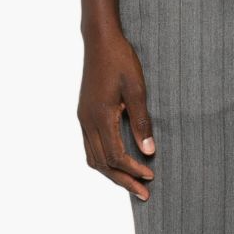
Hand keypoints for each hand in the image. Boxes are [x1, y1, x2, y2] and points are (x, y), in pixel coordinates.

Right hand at [78, 30, 154, 200]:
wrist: (100, 39)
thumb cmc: (120, 59)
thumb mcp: (137, 89)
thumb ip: (142, 121)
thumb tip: (149, 151)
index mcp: (100, 116)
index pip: (115, 155)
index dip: (133, 169)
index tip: (150, 175)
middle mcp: (87, 120)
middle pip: (103, 164)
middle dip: (123, 180)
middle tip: (144, 194)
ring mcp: (83, 118)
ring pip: (94, 158)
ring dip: (113, 174)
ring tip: (132, 184)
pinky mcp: (85, 114)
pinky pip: (91, 147)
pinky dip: (104, 161)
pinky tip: (118, 164)